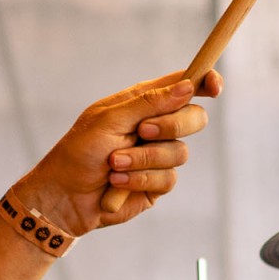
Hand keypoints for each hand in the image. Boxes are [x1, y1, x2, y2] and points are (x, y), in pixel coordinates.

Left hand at [11, 70, 221, 233]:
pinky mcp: (156, 183)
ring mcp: (158, 156)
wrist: (64, 197)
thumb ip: (149, 103)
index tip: (214, 88)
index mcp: (142, 102)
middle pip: (194, 118)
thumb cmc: (78, 152)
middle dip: (172, 126)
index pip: (183, 86)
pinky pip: (169, 178)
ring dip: (145, 158)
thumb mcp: (109, 120)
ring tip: (114, 163)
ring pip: (181, 152)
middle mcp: (154, 126)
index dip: (204, 82)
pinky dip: (141, 178)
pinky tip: (117, 182)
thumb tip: (188, 87)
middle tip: (143, 131)